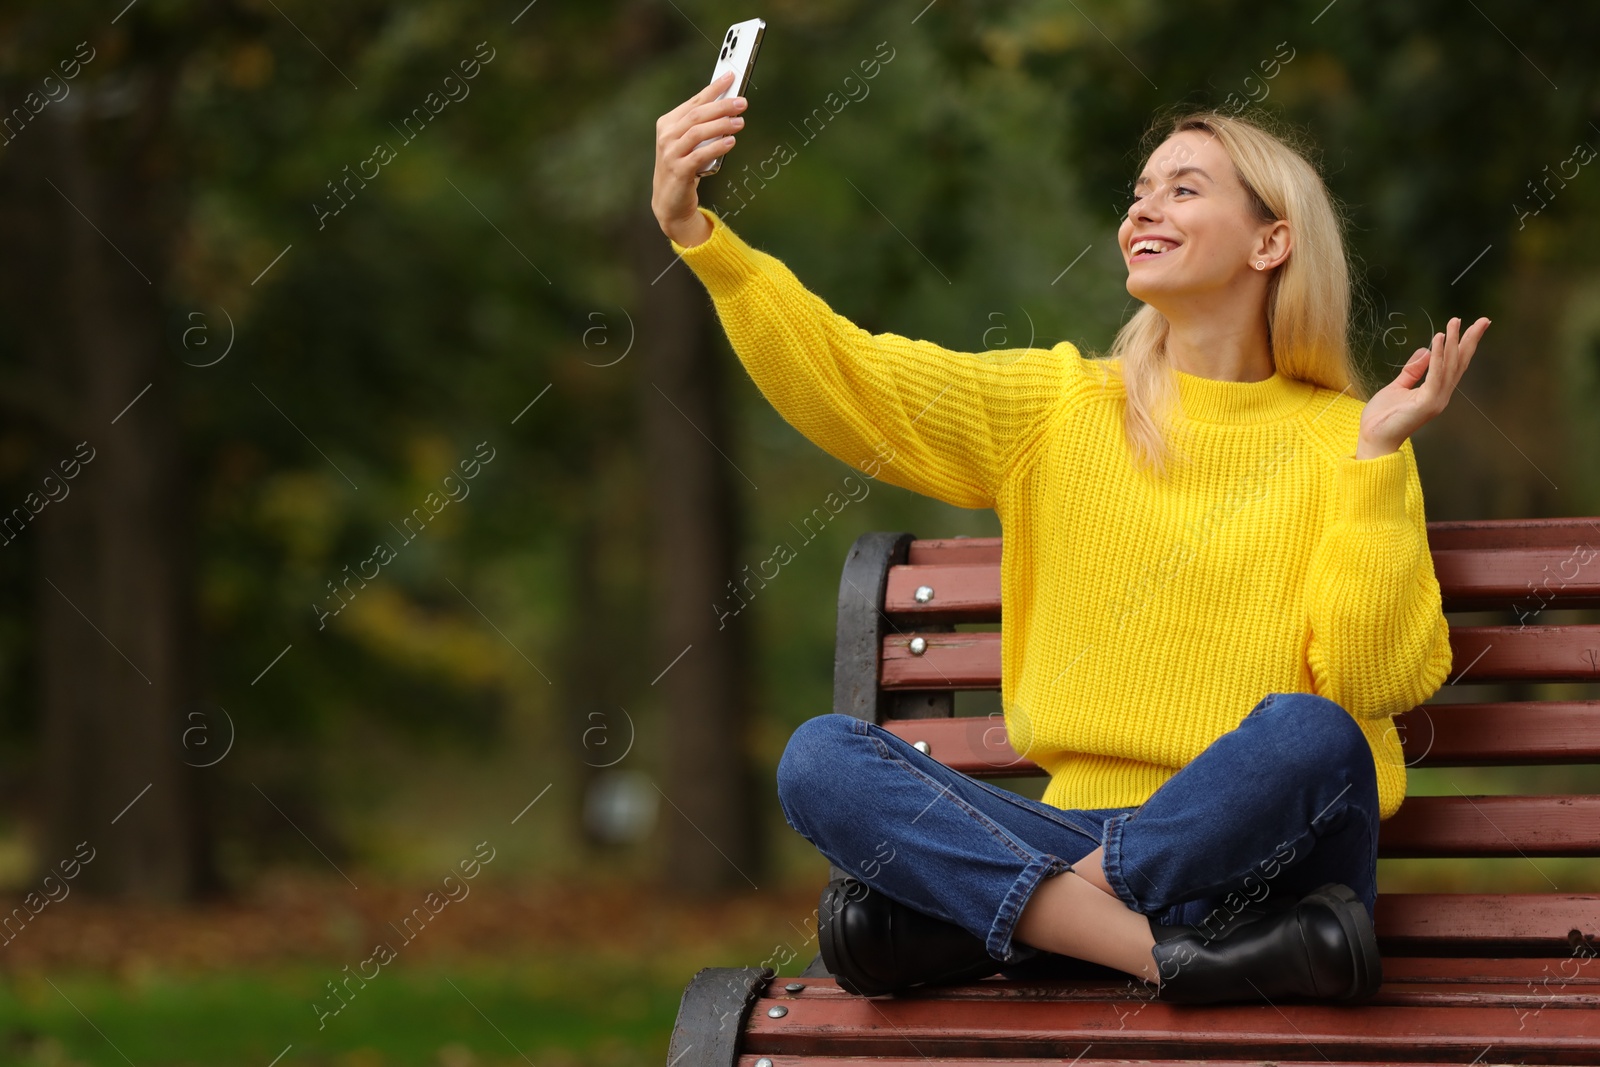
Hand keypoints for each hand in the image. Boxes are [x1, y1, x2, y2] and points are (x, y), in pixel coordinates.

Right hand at [651, 70, 745, 248]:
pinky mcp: (678, 170)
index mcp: (668, 123)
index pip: (694, 101)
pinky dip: (716, 146)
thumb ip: (703, 125)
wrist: (670, 201)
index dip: (713, 88)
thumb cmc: (683, 167)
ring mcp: (670, 153)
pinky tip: (730, 142)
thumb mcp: (690, 143)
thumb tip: (729, 106)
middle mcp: (667, 136)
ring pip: (697, 131)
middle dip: (722, 105)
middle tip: (742, 102)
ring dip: (721, 125)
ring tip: (740, 122)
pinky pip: (699, 154)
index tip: (731, 76)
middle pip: (697, 114)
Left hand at [1355, 316, 1488, 458]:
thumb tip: (1425, 350)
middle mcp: (1441, 395)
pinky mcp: (1427, 403)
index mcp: (1436, 391)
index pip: (1454, 364)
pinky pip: (1435, 374)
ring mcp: (1436, 400)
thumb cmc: (1382, 417)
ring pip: (1449, 366)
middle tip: (1483, 320)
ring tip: (1455, 321)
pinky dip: (1438, 356)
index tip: (1475, 326)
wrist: (1373, 439)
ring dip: (1453, 342)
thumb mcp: (1397, 387)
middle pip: (1459, 363)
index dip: (1465, 345)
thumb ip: (1413, 371)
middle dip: (1470, 340)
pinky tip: (1439, 339)